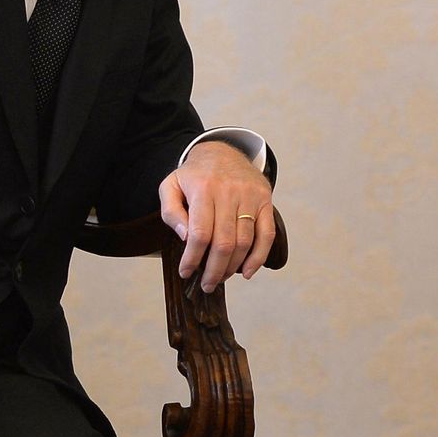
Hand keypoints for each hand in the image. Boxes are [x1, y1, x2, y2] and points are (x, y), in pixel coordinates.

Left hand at [159, 141, 275, 291]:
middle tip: (206, 285)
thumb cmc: (194, 175)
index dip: (193, 258)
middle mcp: (229, 192)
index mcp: (203, 188)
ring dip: (232, 267)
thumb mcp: (171, 186)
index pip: (200, 233)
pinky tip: (247, 272)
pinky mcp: (265, 200)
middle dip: (213, 270)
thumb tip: (184, 237)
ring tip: (220, 278)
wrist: (223, 151)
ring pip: (244, 241)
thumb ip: (171, 212)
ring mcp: (250, 196)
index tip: (186, 272)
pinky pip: (266, 234)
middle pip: (224, 242)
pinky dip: (258, 257)